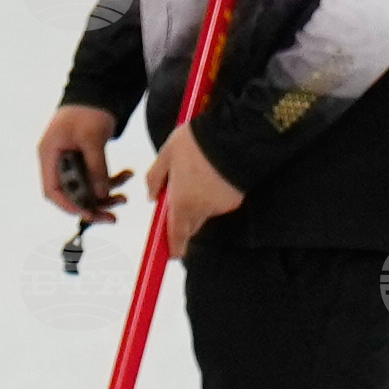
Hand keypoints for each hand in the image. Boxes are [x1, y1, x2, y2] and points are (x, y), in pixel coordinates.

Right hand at [37, 105, 125, 225]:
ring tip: (125, 197)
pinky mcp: (85, 160)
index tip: (88, 213)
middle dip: (93, 206)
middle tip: (112, 217)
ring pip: (86, 190)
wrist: (97, 89)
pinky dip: (111, 180)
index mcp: (49, 155)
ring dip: (106, 196)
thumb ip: (96, 167)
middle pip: (71, 194)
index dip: (68, 206)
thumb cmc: (87, 109)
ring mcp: (71, 163)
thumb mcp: (92, 137)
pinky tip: (127, 174)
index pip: (53, 190)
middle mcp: (57, 162)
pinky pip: (96, 178)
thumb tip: (102, 193)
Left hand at [147, 122, 243, 256]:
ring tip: (200, 173)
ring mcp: (221, 206)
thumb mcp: (167, 154)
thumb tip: (151, 197)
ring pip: (206, 212)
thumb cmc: (197, 143)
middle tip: (181, 195)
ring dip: (200, 203)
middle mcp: (202, 210)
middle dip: (184, 218)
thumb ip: (155, 178)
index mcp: (181, 203)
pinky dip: (216, 194)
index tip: (172, 254)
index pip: (176, 236)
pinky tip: (215, 174)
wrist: (235, 134)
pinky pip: (221, 202)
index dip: (174, 247)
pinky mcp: (236, 199)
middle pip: (190, 225)